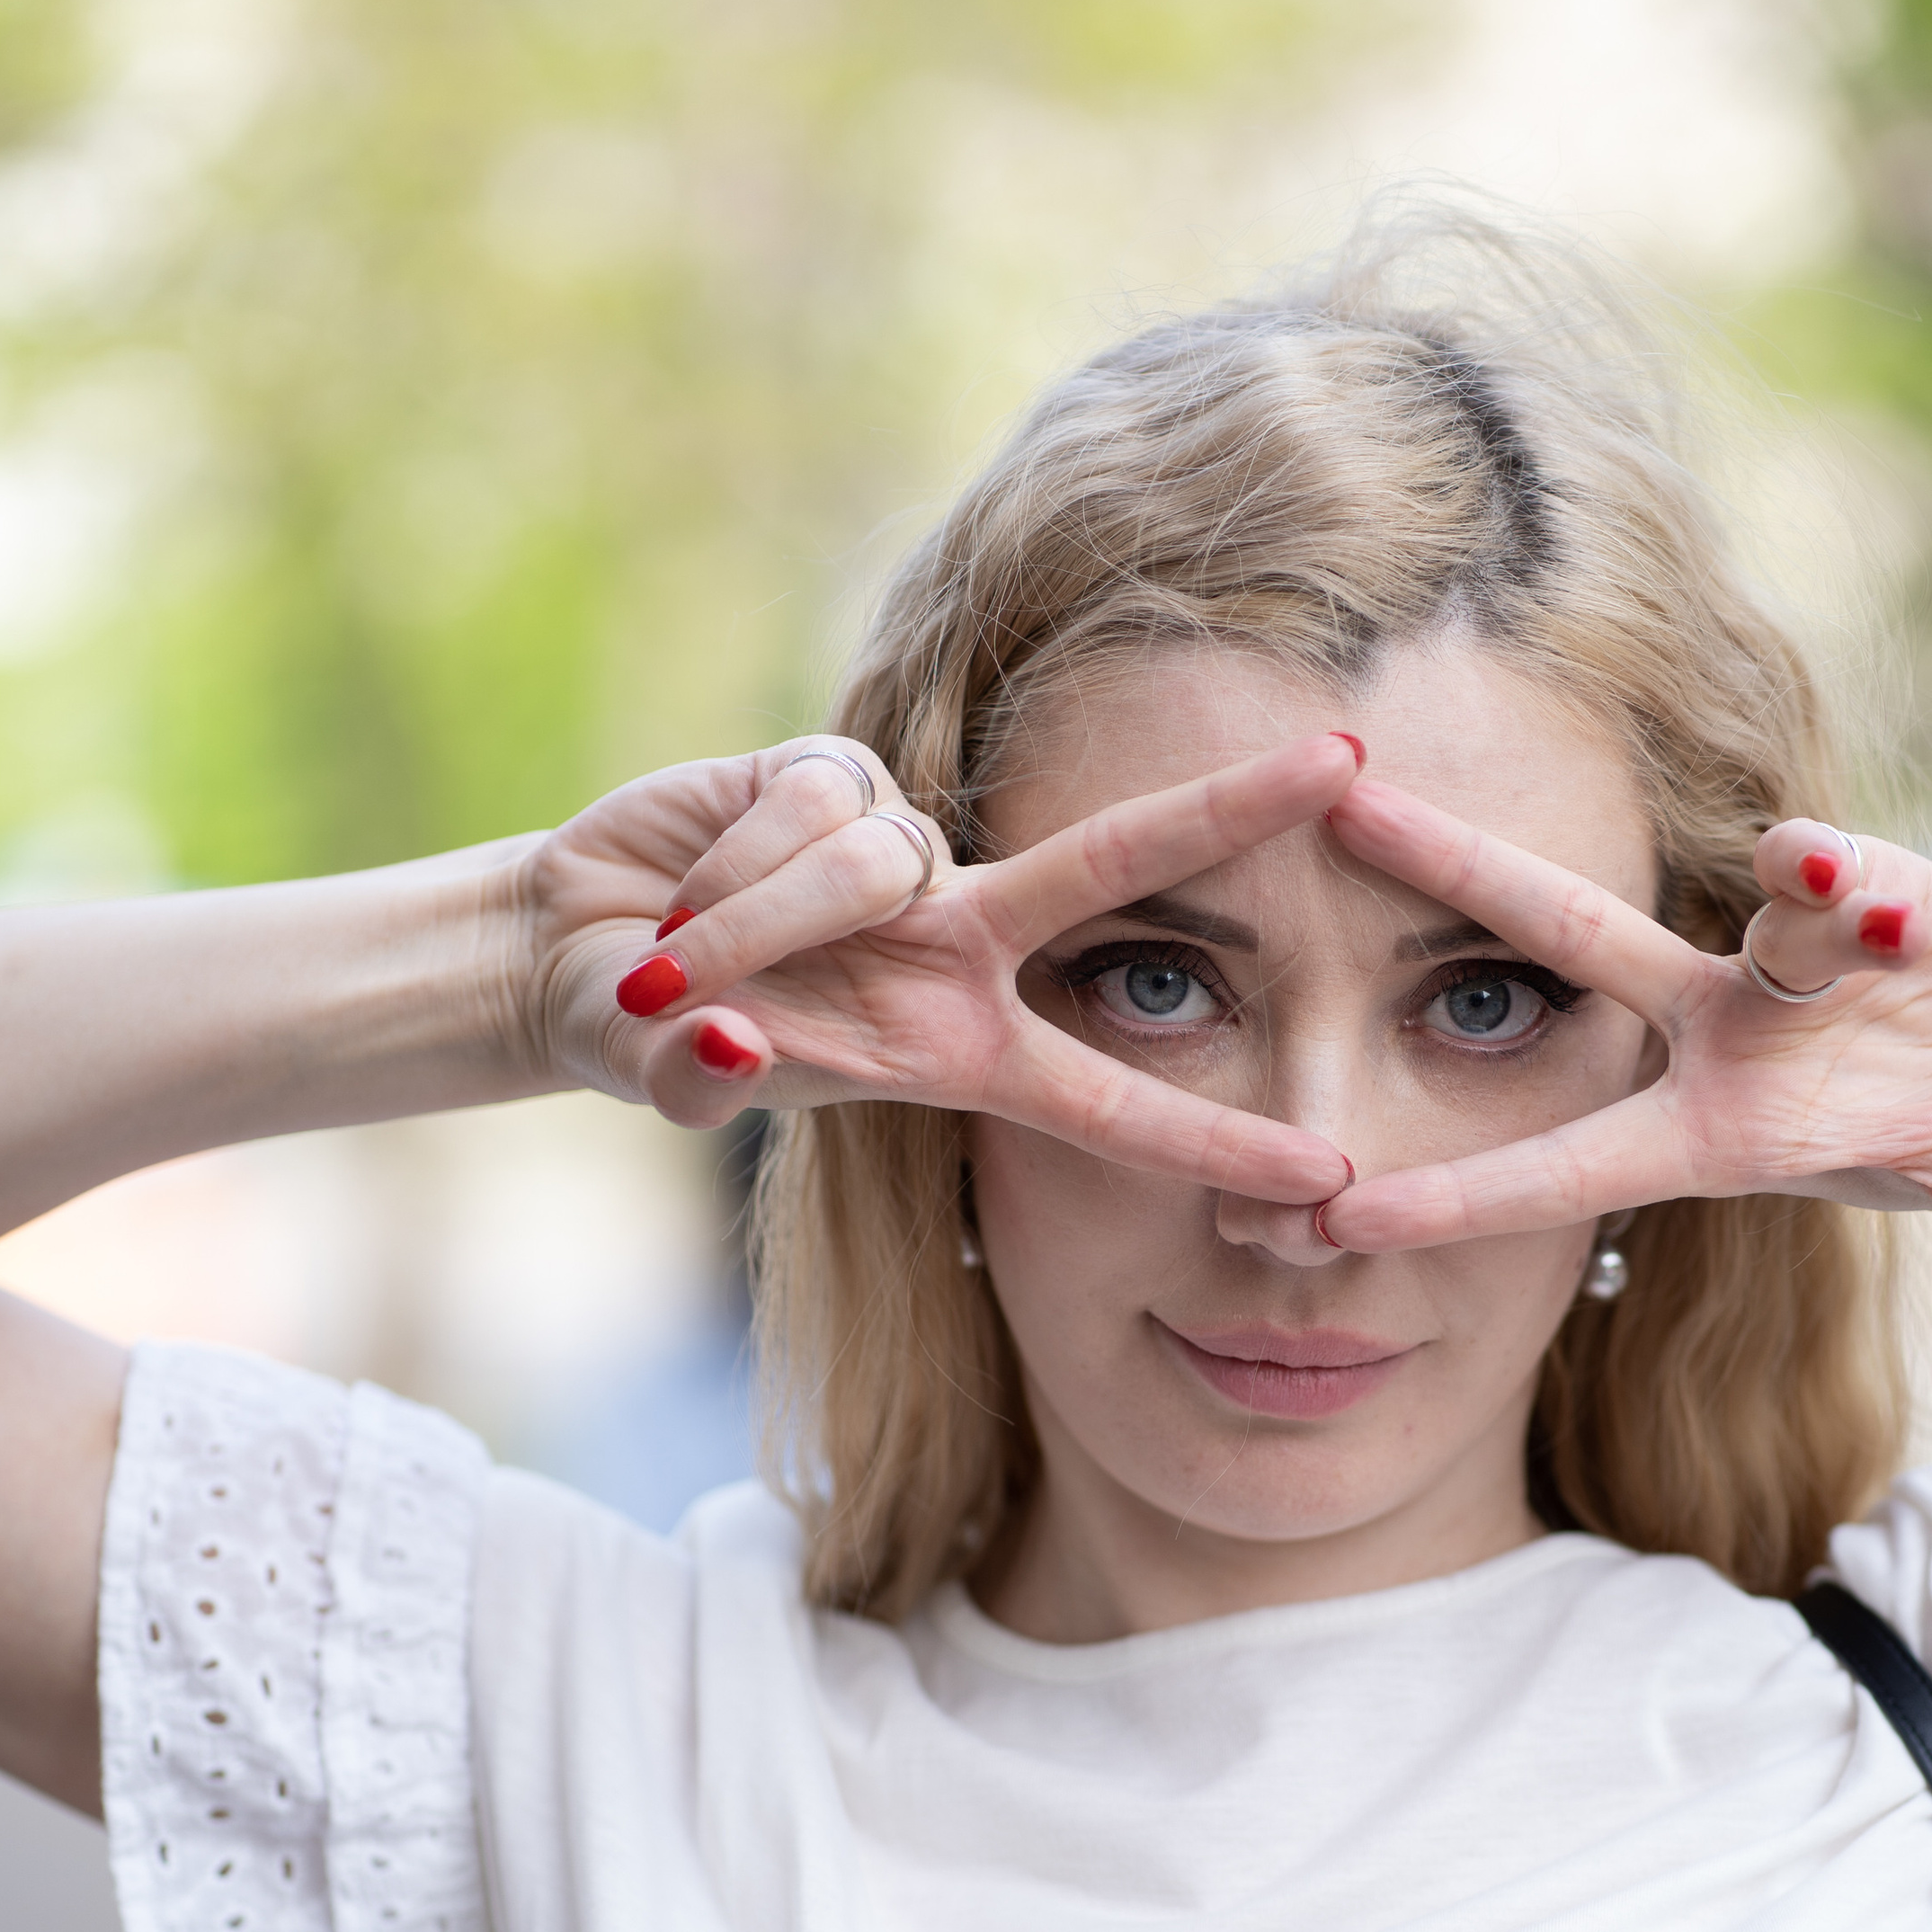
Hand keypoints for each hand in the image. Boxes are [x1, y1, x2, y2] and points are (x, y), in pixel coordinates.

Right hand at [508, 732, 1360, 1206]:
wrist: (576, 954)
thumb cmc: (652, 1041)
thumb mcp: (670, 1082)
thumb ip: (699, 1082)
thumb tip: (732, 1046)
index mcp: (961, 1049)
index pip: (1115, 1099)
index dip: (1218, 1139)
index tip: (1333, 1171)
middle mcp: (959, 939)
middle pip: (1114, 866)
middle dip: (1230, 809)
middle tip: (1355, 760)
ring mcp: (906, 850)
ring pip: (869, 865)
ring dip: (754, 924)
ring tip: (681, 964)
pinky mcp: (836, 770)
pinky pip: (807, 811)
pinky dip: (729, 866)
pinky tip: (690, 887)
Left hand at [1313, 788, 1931, 1382]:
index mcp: (1713, 1136)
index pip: (1562, 1169)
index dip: (1458, 1195)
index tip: (1335, 1216)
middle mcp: (1711, 1033)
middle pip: (1564, 938)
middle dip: (1456, 871)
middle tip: (1341, 815)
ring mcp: (1765, 954)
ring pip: (1763, 900)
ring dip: (1825, 912)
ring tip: (1893, 928)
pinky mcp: (1840, 882)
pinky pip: (1833, 864)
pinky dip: (1865, 878)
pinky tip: (1905, 909)